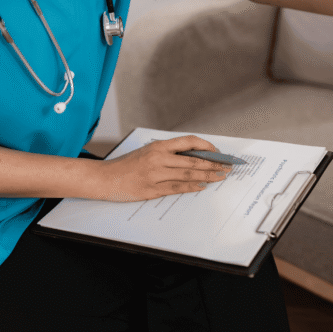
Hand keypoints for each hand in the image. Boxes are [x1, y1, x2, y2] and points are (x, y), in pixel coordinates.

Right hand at [98, 135, 230, 201]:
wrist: (104, 178)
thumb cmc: (127, 165)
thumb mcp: (147, 151)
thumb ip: (168, 153)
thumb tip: (194, 156)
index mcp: (158, 146)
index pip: (189, 142)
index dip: (206, 147)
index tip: (218, 152)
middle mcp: (158, 158)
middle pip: (193, 160)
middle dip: (214, 164)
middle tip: (227, 167)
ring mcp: (155, 174)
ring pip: (188, 174)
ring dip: (207, 176)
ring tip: (220, 177)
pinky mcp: (152, 189)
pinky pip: (177, 187)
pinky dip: (192, 186)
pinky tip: (203, 186)